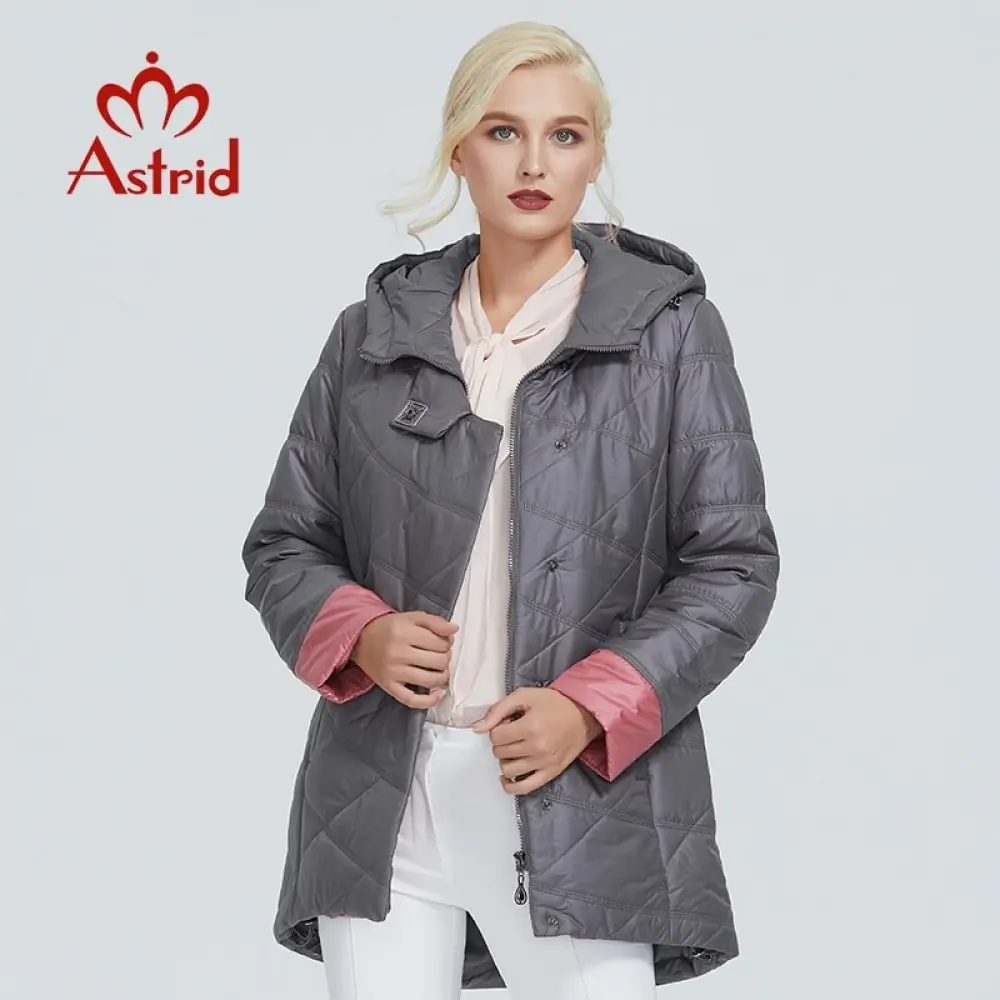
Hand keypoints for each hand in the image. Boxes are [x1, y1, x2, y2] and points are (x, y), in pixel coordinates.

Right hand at [353, 611, 457, 708]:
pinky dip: (429, 701)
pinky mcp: (389, 687)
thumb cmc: (391, 628)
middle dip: (446, 658)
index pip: (440, 643)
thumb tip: (454, 630)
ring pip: (431, 680)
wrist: (362, 640)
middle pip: (438, 661)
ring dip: (443, 676)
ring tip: (440, 670)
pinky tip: (439, 693)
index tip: (443, 642)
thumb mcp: (412, 618)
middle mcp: (398, 653)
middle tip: (440, 655)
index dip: (447, 643)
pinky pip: (412, 700)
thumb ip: (435, 622)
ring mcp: (393, 672)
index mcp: (404, 633)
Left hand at [472, 687, 603, 794]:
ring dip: (505, 759)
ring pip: (508, 770)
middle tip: (513, 733)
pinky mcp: (550, 773)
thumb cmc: (553, 703)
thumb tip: (478, 728)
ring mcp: (544, 763)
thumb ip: (498, 710)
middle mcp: (537, 748)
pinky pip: (524, 788)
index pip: (496, 736)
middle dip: (501, 742)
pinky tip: (507, 776)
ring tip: (515, 748)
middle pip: (500, 752)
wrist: (583, 714)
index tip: (507, 723)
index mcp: (530, 727)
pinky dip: (511, 785)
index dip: (497, 728)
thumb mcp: (524, 696)